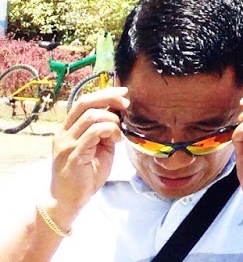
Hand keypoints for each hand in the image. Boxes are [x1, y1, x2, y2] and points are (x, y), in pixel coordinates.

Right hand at [47, 85, 127, 224]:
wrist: (68, 201)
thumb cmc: (85, 174)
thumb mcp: (99, 146)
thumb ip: (105, 129)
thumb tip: (119, 110)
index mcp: (68, 129)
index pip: (83, 101)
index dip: (104, 93)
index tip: (123, 93)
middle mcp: (63, 134)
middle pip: (85, 103)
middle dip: (108, 98)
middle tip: (126, 104)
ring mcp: (66, 144)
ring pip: (91, 116)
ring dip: (112, 119)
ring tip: (119, 132)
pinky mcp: (72, 155)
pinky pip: (93, 133)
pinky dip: (110, 130)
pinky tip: (117, 140)